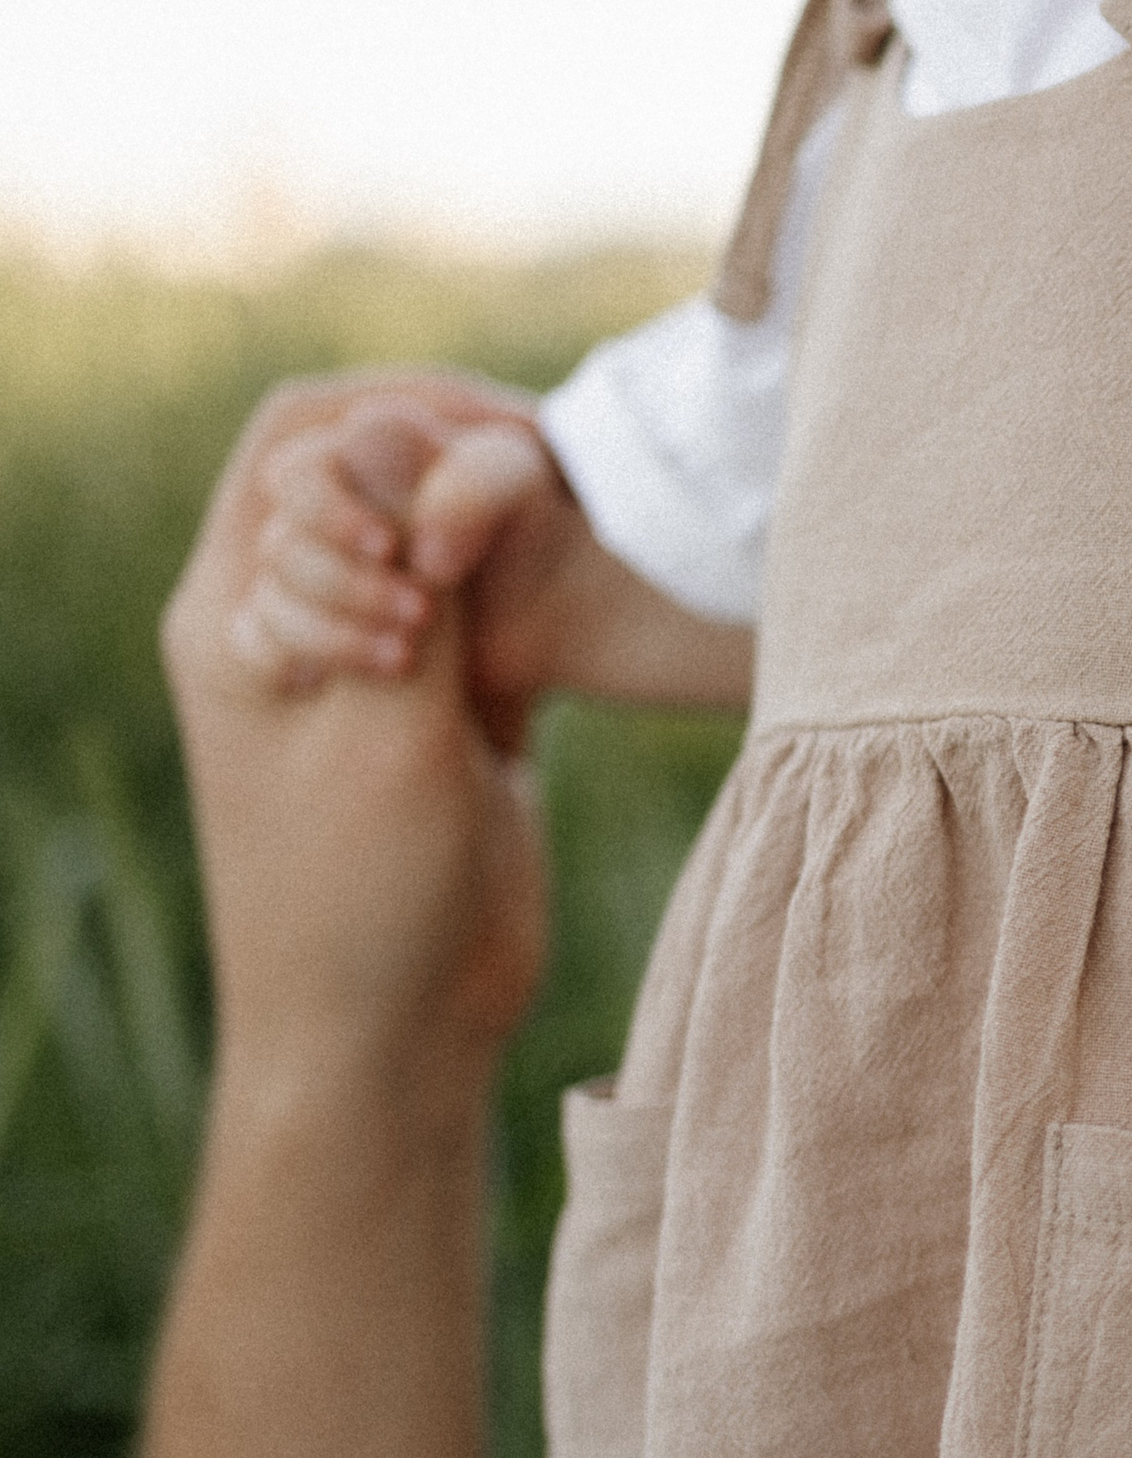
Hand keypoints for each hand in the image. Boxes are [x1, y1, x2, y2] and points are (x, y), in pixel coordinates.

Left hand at [166, 373, 551, 1093]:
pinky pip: (476, 597)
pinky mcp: (439, 701)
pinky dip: (522, 578)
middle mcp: (288, 620)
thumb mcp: (388, 730)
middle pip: (358, 464)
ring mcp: (367, 659)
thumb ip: (406, 580)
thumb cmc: (368, 898)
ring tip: (558, 531)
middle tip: (536, 474)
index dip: (385, 444)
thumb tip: (394, 427)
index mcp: (232, 615)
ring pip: (424, 524)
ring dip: (488, 512)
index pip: (297, 447)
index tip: (452, 535)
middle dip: (443, 448)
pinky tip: (572, 596)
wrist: (395, 1030)